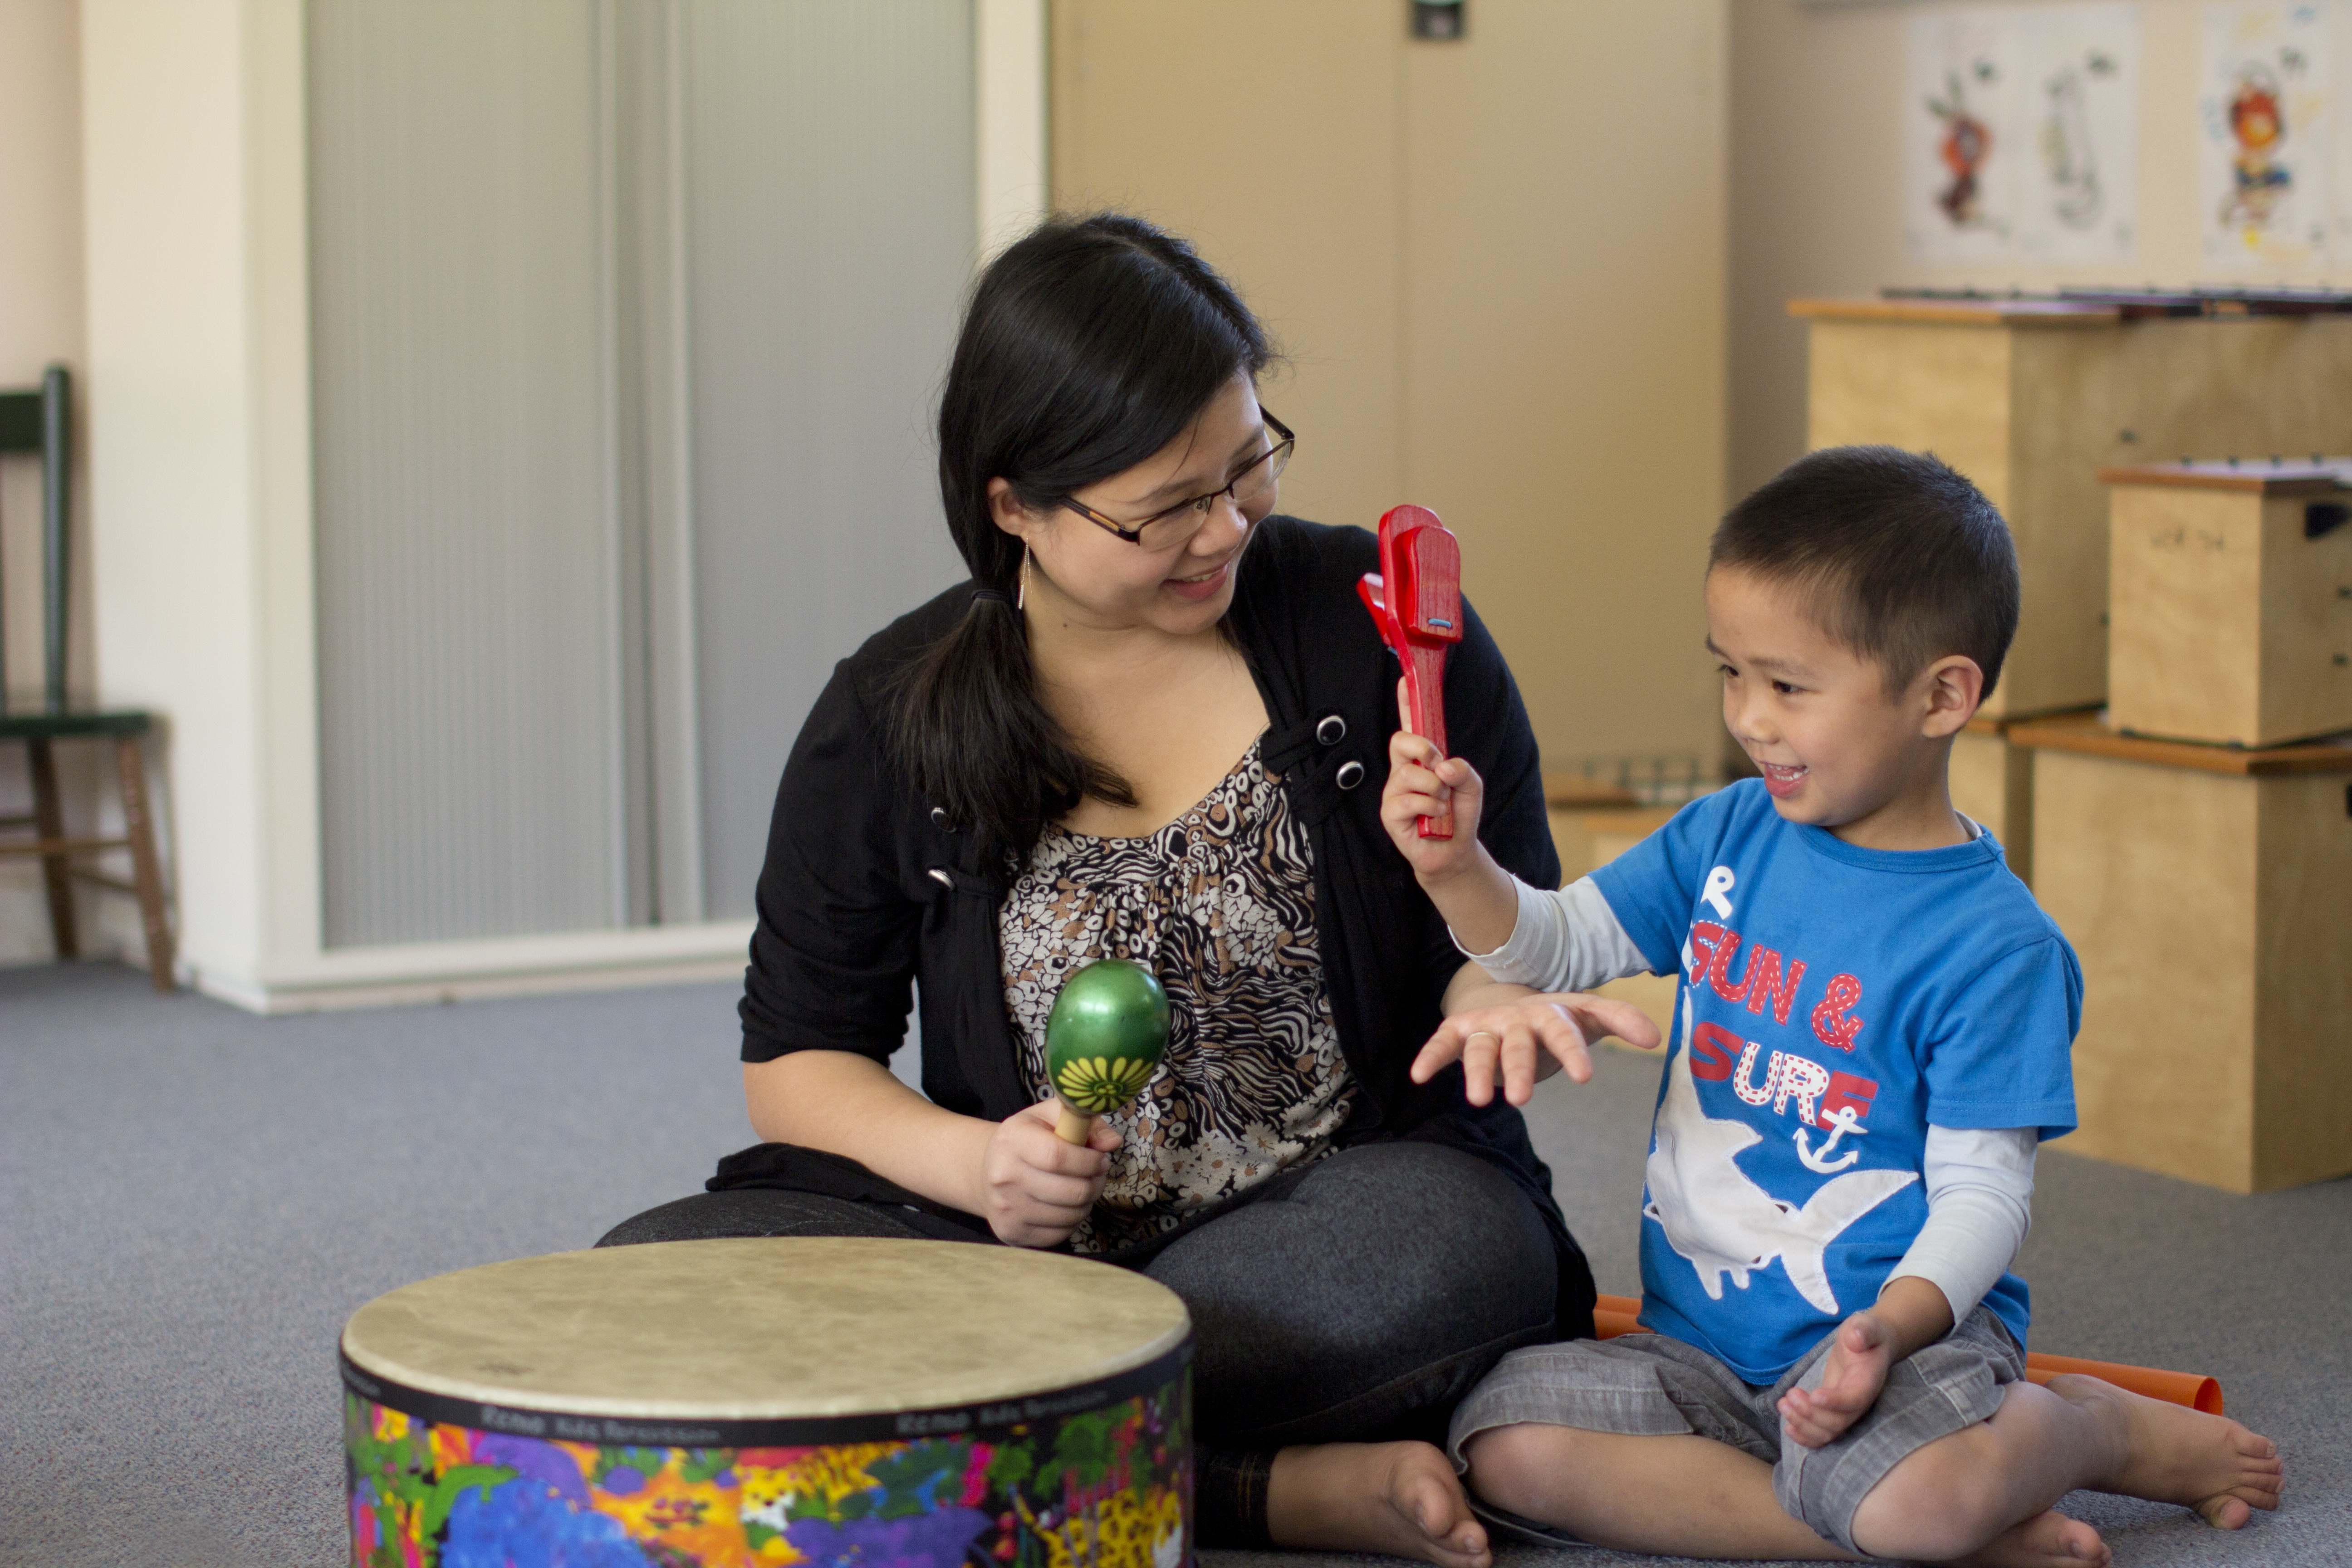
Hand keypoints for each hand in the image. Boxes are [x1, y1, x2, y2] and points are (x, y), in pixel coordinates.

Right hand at [979, 1100, 1120, 1247]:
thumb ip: (1084, 1121)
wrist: (988, 1171)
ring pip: (1069, 1215)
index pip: (1057, 1156)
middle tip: (1098, 1175)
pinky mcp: (1011, 1232)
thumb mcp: (1050, 1116)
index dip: (1089, 1161)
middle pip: (1069, 1190)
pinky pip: (1060, 1233)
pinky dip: (1072, 1220)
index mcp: (1011, 1140)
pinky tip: (1066, 1205)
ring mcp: (1005, 1208)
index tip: (1101, 1159)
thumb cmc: (1027, 1140)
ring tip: (1082, 1187)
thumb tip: (1112, 1142)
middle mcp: (1003, 1176)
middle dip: (1095, 1183)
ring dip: (1086, 1202)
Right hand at [1380, 684, 1483, 878]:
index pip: (1410, 725)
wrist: (1454, 851)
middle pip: (1400, 740)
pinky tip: (1436, 817)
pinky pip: (1407, 800)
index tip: (1405, 679)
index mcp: (1421, 759)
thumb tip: (1443, 765)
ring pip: (1408, 773)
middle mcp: (1403, 771)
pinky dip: (1430, 807)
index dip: (1407, 702)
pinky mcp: (1390, 813)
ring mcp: (1394, 791)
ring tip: (1443, 802)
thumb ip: (1463, 769)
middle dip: (1423, 748)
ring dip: (1435, 788)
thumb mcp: (1472, 786)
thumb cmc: (1458, 814)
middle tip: (1439, 766)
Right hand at [1411, 992, 1661, 1106]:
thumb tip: (1657, 1037)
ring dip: (1479, 1071)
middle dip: (1519, 1069)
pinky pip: (1442, 1043)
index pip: (1563, 1031)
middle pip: (1518, 1044)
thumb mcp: (1588, 1015)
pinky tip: (1419, 1076)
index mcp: (1550, 1015)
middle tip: (1523, 1100)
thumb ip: (1620, 1019)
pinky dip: (1431, 1056)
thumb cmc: (1555, 1019)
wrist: (1508, 999)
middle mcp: (1516, 1019)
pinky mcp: (1459, 1031)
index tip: (1584, 1077)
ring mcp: (1486, 1025)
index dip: (1572, 1052)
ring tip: (1480, 1101)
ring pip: (1481, 1048)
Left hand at [1778, 1310, 1895, 1447]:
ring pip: (1828, 1432)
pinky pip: (1823, 1435)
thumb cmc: (1867, 1335)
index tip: (1814, 1395)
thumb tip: (1856, 1337)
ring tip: (1783, 1404)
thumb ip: (1863, 1331)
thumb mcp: (1865, 1326)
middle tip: (1790, 1395)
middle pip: (1837, 1422)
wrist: (1872, 1346)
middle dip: (1810, 1413)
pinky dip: (1806, 1437)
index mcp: (1868, 1382)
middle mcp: (1859, 1402)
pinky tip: (1789, 1428)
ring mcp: (1846, 1411)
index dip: (1835, 1402)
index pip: (1854, 1399)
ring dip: (1803, 1424)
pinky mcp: (1834, 1412)